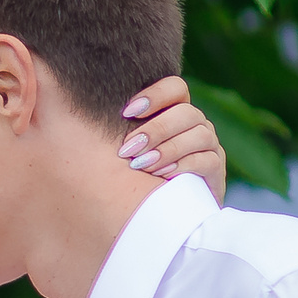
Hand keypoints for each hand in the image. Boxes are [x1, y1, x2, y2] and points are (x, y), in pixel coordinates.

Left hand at [119, 75, 227, 203]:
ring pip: (199, 135)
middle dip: (154, 130)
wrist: (163, 210)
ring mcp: (209, 145)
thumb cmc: (136, 174)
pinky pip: (207, 160)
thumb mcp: (126, 148)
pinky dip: (183, 165)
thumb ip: (118, 129)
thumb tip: (81, 112)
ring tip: (141, 165)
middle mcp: (196, 124)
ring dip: (167, 149)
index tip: (126, 113)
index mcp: (175, 111)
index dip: (154, 95)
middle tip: (127, 149)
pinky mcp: (216, 170)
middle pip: (186, 112)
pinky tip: (161, 175)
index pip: (175, 87)